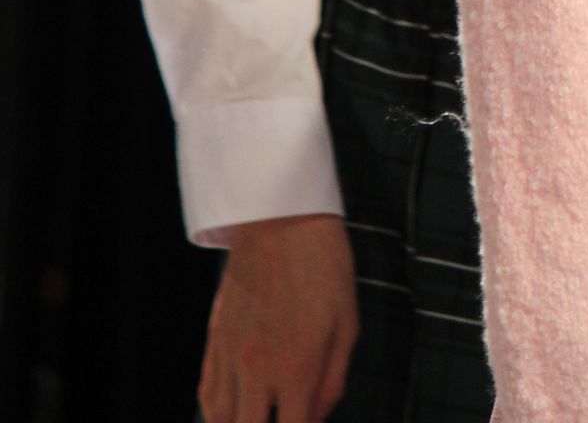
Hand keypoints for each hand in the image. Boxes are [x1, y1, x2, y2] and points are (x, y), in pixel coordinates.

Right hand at [197, 213, 359, 422]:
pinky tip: (233, 410)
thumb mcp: (348, 323)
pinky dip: (217, 413)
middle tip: (283, 416)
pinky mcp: (214, 340)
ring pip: (221, 422)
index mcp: (296, 369)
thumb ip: (333, 381)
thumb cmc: (323, 265)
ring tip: (260, 416)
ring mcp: (230, 357)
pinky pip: (206, 395)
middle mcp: (257, 371)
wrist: (281, 218)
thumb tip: (318, 417)